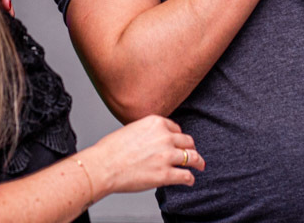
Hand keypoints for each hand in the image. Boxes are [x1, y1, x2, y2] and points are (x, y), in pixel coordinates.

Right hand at [80, 115, 204, 196]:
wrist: (103, 166)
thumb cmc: (111, 150)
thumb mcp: (131, 129)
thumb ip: (147, 132)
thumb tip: (154, 140)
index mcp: (156, 123)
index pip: (176, 128)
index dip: (178, 137)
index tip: (179, 142)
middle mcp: (164, 137)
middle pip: (187, 141)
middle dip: (190, 148)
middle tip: (192, 153)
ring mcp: (166, 156)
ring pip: (192, 157)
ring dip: (197, 162)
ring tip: (199, 165)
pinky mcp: (165, 174)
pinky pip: (186, 175)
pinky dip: (190, 178)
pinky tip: (189, 180)